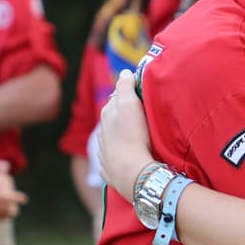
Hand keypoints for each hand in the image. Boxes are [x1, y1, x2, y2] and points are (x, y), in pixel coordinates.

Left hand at [96, 70, 153, 189]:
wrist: (132, 173)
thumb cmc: (133, 136)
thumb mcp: (131, 104)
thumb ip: (125, 85)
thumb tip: (124, 72)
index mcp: (107, 115)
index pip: (117, 99)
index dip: (129, 96)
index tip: (142, 97)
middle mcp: (102, 133)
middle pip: (114, 119)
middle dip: (124, 117)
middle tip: (142, 117)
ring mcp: (104, 153)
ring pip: (112, 140)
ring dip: (121, 137)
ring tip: (137, 138)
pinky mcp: (109, 170)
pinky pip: (113, 160)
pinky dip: (118, 157)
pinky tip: (128, 158)